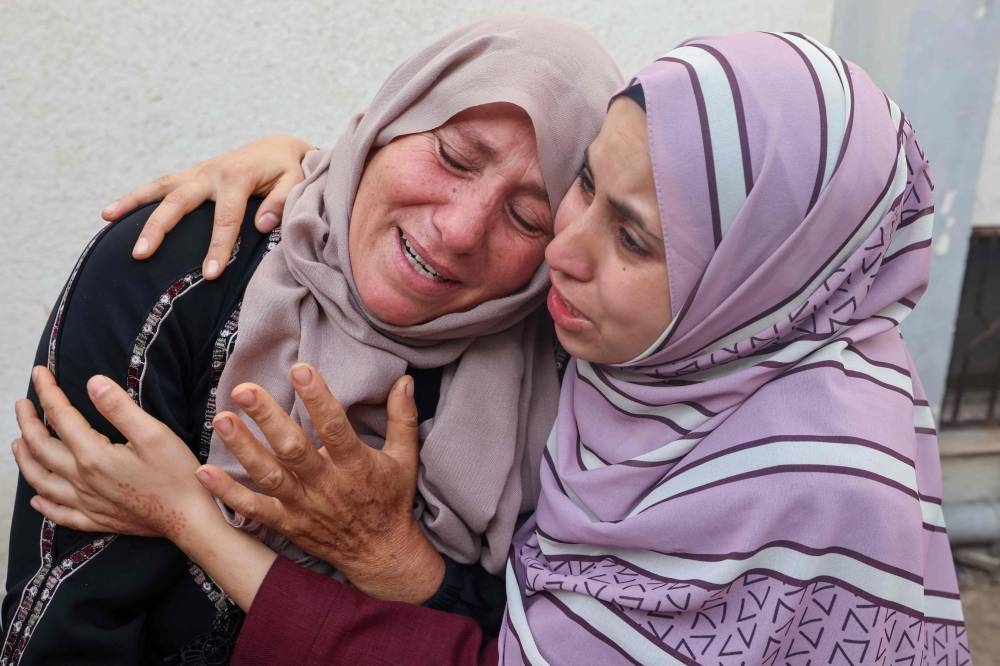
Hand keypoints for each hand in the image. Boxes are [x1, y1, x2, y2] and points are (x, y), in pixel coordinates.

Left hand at [13, 367, 216, 541]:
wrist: (188, 518)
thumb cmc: (176, 474)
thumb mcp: (154, 434)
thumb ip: (120, 408)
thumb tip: (93, 382)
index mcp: (93, 456)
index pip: (61, 417)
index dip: (48, 392)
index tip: (39, 373)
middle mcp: (81, 480)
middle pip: (42, 448)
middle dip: (28, 423)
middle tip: (22, 404)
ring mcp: (87, 503)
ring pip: (42, 480)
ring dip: (25, 460)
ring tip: (18, 443)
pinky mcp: (97, 520)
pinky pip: (60, 514)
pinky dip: (44, 505)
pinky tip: (37, 499)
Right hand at [102, 134, 313, 278]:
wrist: (279, 147)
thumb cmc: (290, 170)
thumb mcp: (297, 181)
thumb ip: (282, 202)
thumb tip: (262, 225)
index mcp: (238, 177)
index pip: (226, 218)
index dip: (218, 247)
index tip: (209, 274)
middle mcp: (212, 172)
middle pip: (179, 202)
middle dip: (160, 228)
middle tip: (141, 254)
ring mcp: (198, 172)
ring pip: (161, 188)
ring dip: (133, 204)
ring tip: (106, 219)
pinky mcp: (191, 175)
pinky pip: (160, 186)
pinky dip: (136, 197)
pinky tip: (111, 212)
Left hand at [201, 363, 445, 603]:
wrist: (381, 554)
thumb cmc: (392, 500)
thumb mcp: (405, 459)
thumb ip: (402, 418)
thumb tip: (404, 379)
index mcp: (356, 464)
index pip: (335, 427)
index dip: (318, 398)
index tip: (300, 370)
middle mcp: (327, 484)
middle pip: (293, 448)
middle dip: (267, 418)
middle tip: (244, 390)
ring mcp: (304, 506)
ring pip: (269, 475)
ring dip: (243, 449)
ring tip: (222, 420)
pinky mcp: (288, 523)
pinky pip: (254, 509)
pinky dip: (229, 494)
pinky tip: (204, 473)